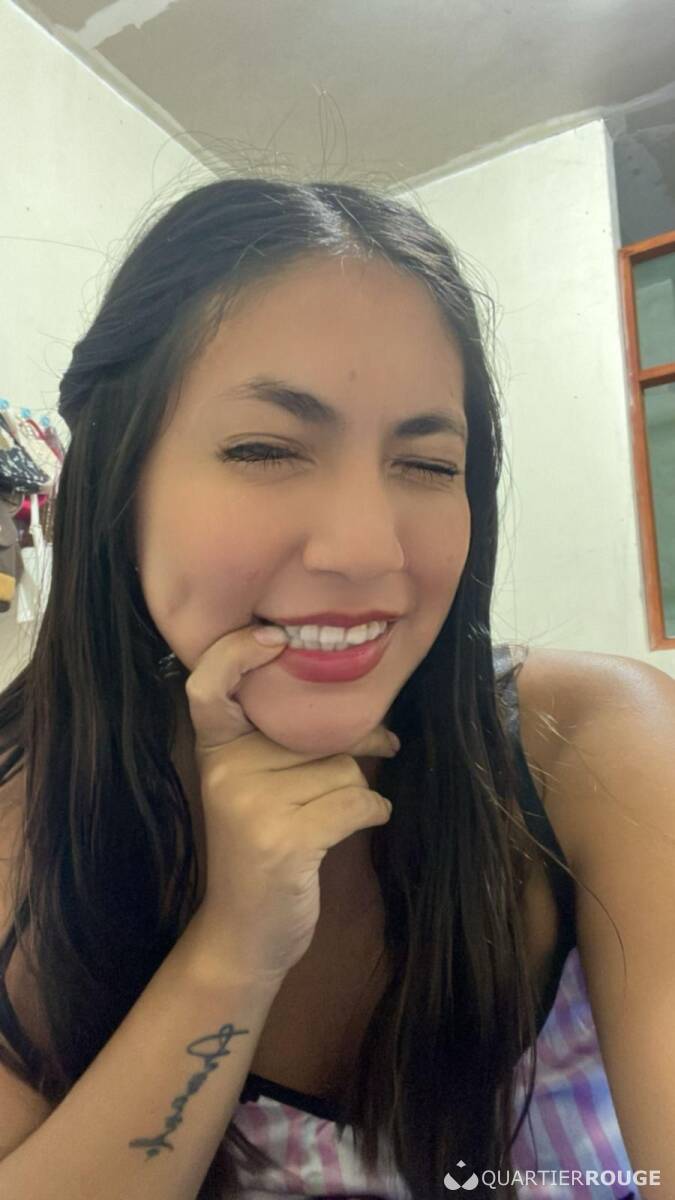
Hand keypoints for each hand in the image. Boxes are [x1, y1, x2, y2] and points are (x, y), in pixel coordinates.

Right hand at [183, 623, 398, 984]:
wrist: (244, 935)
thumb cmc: (265, 848)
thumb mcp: (261, 788)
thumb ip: (290, 745)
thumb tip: (374, 709)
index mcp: (216, 751)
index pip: (206, 687)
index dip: (235, 653)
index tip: (275, 638)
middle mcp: (225, 771)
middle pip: (316, 733)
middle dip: (357, 742)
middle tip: (384, 744)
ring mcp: (250, 805)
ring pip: (342, 768)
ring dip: (358, 792)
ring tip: (338, 817)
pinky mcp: (282, 840)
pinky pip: (356, 802)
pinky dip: (372, 812)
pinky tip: (363, 824)